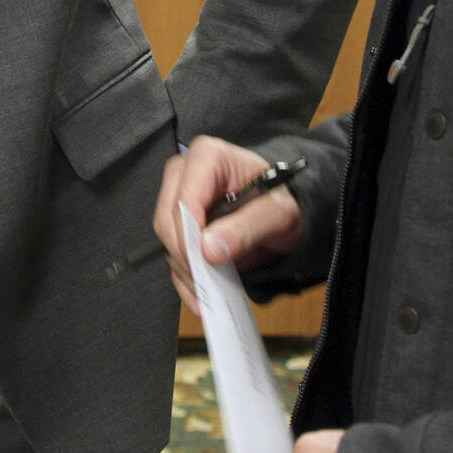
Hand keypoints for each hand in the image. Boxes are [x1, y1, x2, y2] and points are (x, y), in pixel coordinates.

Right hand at [153, 136, 304, 313]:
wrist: (285, 207)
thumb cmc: (283, 201)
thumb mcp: (277, 214)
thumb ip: (245, 228)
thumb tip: (208, 250)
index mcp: (207, 157)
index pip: (183, 201)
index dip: (190, 236)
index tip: (206, 264)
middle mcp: (184, 172)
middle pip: (168, 220)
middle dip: (187, 256)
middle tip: (211, 283)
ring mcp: (177, 195)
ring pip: (166, 239)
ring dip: (186, 270)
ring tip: (210, 295)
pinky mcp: (177, 219)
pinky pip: (171, 251)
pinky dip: (185, 277)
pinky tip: (201, 296)